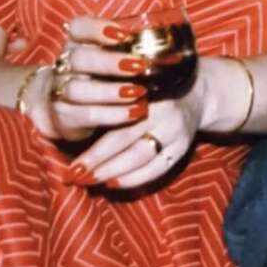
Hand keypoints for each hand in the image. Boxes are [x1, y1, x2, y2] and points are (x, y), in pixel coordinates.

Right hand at [24, 15, 151, 143]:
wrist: (69, 108)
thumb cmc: (102, 76)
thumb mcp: (112, 59)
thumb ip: (133, 51)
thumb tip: (177, 49)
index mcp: (77, 43)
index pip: (78, 28)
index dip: (97, 29)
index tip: (123, 35)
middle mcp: (65, 64)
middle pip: (79, 58)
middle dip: (109, 62)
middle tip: (139, 66)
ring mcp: (60, 90)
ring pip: (78, 88)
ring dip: (111, 91)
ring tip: (138, 92)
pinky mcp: (64, 115)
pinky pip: (86, 115)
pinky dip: (112, 114)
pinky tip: (134, 112)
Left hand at [60, 86, 206, 189]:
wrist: (196, 91)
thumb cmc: (152, 87)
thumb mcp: (132, 83)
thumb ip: (109, 98)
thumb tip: (73, 121)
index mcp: (145, 90)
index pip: (114, 121)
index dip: (91, 144)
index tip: (70, 161)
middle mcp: (162, 111)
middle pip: (124, 140)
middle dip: (96, 162)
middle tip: (73, 175)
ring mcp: (175, 130)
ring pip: (140, 157)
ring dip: (112, 172)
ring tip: (90, 181)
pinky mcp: (183, 146)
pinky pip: (158, 168)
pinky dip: (135, 178)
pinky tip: (115, 183)